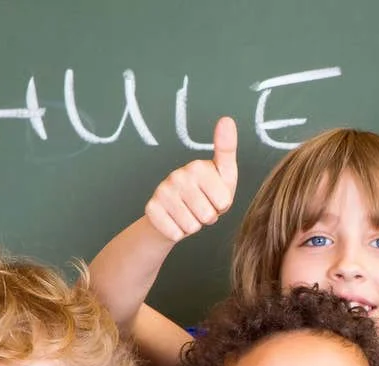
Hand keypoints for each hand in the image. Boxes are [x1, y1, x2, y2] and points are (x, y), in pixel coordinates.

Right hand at [144, 117, 238, 241]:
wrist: (173, 213)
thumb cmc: (206, 193)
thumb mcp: (223, 174)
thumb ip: (227, 150)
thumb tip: (226, 119)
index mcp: (198, 166)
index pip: (224, 202)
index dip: (222, 206)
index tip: (215, 196)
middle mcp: (177, 175)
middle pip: (208, 215)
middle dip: (208, 217)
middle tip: (201, 207)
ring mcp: (162, 191)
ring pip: (192, 226)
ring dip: (193, 225)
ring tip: (189, 212)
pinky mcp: (151, 209)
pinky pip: (175, 233)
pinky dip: (179, 233)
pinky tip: (175, 221)